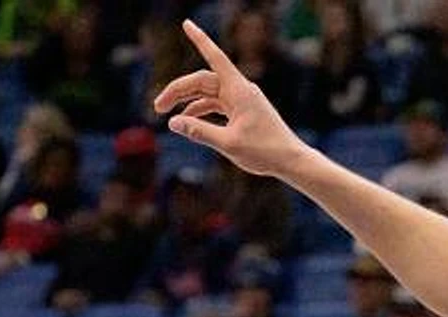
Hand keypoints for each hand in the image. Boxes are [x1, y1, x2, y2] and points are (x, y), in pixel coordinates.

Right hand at [154, 20, 312, 177]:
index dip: (199, 40)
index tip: (186, 24)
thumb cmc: (265, 151)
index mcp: (239, 90)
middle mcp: (240, 90)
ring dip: (187, 102)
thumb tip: (173, 123)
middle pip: (203, 81)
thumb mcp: (228, 143)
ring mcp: (242, 101)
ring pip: (208, 93)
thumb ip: (199, 132)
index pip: (215, 57)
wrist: (291, 161)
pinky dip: (201, 111)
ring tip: (167, 115)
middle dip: (178, 90)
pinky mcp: (243, 112)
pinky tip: (188, 121)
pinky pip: (217, 105)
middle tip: (156, 107)